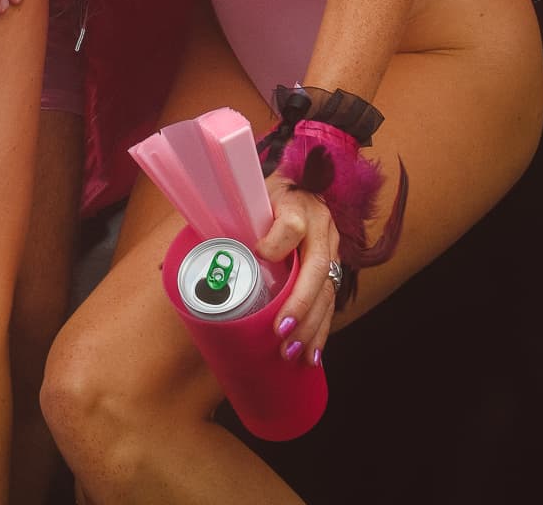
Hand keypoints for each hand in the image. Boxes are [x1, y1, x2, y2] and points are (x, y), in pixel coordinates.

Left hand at [259, 170, 339, 367]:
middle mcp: (321, 228)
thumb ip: (240, 220)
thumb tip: (209, 257)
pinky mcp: (332, 268)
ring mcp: (331, 249)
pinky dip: (320, 330)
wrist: (298, 187)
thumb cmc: (268, 196)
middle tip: (281, 332)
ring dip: (311, 326)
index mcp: (298, 207)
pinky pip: (329, 301)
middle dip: (300, 304)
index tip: (259, 254)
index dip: (276, 243)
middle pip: (316, 268)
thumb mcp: (254, 197)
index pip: (291, 225)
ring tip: (293, 353)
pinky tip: (312, 354)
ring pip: (327, 291)